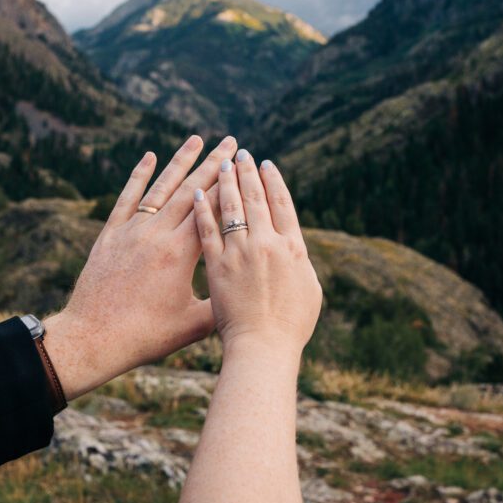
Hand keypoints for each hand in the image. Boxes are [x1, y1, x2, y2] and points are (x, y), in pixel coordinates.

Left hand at [44, 134, 236, 399]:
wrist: (92, 338)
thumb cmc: (145, 336)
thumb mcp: (193, 325)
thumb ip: (223, 305)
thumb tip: (253, 292)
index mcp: (180, 254)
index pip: (213, 210)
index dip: (232, 186)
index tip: (246, 165)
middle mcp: (157, 234)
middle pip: (191, 191)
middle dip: (214, 164)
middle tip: (232, 141)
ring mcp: (132, 231)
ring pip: (161, 188)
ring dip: (180, 161)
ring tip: (198, 138)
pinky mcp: (111, 235)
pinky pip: (128, 198)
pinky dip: (139, 176)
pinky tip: (149, 156)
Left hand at [193, 150, 321, 357]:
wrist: (260, 351)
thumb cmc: (288, 329)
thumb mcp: (304, 295)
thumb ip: (296, 267)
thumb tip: (294, 251)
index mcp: (290, 250)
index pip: (280, 204)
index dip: (273, 182)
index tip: (266, 164)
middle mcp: (264, 245)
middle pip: (253, 199)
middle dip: (246, 172)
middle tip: (241, 152)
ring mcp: (236, 253)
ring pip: (227, 207)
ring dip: (224, 181)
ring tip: (220, 161)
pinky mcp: (213, 266)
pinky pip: (204, 230)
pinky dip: (202, 209)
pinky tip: (198, 192)